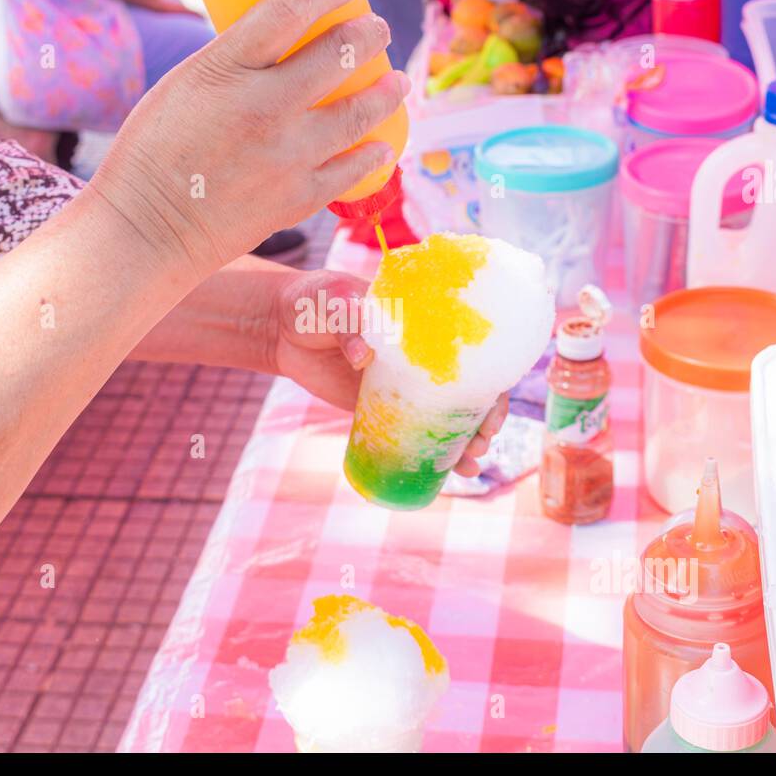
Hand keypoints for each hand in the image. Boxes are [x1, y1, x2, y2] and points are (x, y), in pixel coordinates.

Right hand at [89, 0, 409, 279]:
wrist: (146, 230)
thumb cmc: (152, 154)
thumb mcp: (184, 87)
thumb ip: (234, 66)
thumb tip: (285, 49)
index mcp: (226, 69)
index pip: (292, 7)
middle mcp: (264, 107)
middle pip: (339, 53)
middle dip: (369, 34)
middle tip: (377, 30)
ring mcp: (286, 155)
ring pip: (359, 112)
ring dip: (387, 92)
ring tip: (398, 82)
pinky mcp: (298, 198)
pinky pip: (352, 171)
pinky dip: (373, 155)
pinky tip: (382, 146)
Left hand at [269, 269, 508, 476]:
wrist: (279, 327)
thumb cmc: (312, 302)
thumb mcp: (332, 303)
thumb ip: (349, 324)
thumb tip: (364, 357)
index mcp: (421, 324)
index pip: (468, 348)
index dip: (491, 375)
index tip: (496, 399)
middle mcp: (419, 356)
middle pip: (467, 388)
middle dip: (485, 416)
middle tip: (483, 440)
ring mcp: (402, 384)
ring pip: (444, 414)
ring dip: (464, 439)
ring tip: (470, 463)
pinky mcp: (378, 407)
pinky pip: (410, 431)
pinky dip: (429, 452)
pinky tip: (448, 473)